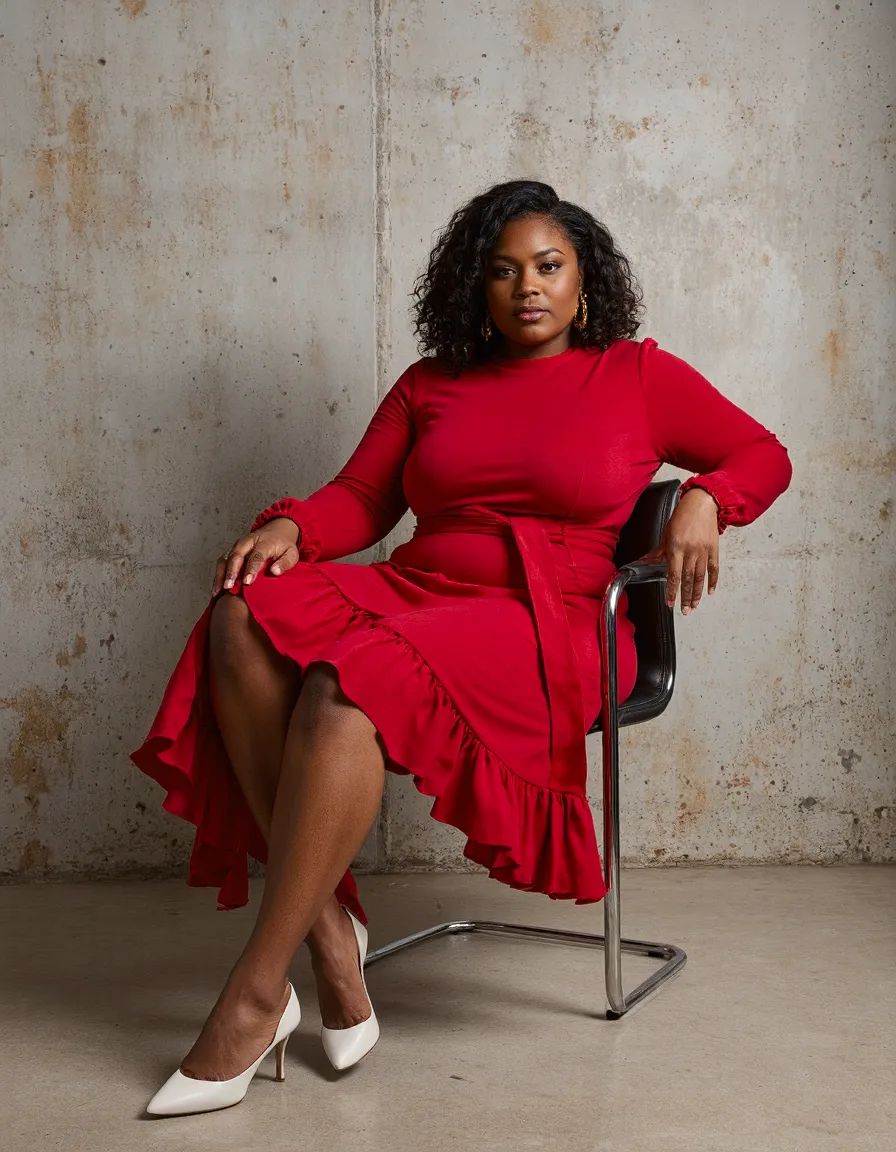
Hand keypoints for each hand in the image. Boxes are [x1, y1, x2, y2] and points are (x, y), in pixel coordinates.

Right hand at [211, 518, 300, 596]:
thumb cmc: (283, 546)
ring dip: (221, 574)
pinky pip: (222, 562)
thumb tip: (274, 572)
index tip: (247, 582)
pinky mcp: (232, 550)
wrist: (277, 531)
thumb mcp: (292, 554)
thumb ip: (285, 563)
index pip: (256, 556)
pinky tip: (216, 588)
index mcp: (264, 543)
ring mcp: (238, 546)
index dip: (251, 569)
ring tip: (218, 591)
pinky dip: (218, 575)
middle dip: (231, 572)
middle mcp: (248, 542)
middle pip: (236, 555)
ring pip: (226, 558)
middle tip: (228, 587)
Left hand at [640, 488, 719, 614]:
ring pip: (700, 577)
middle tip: (684, 611)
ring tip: (694, 606)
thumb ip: (658, 551)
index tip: (670, 602)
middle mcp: (691, 551)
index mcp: (676, 548)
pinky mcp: (714, 549)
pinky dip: (712, 581)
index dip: (672, 590)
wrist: (702, 504)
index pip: (673, 574)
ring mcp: (704, 551)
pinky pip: (714, 568)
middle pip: (687, 579)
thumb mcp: (666, 533)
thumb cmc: (682, 516)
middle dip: (685, 597)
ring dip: (697, 594)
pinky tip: (710, 592)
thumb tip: (645, 561)